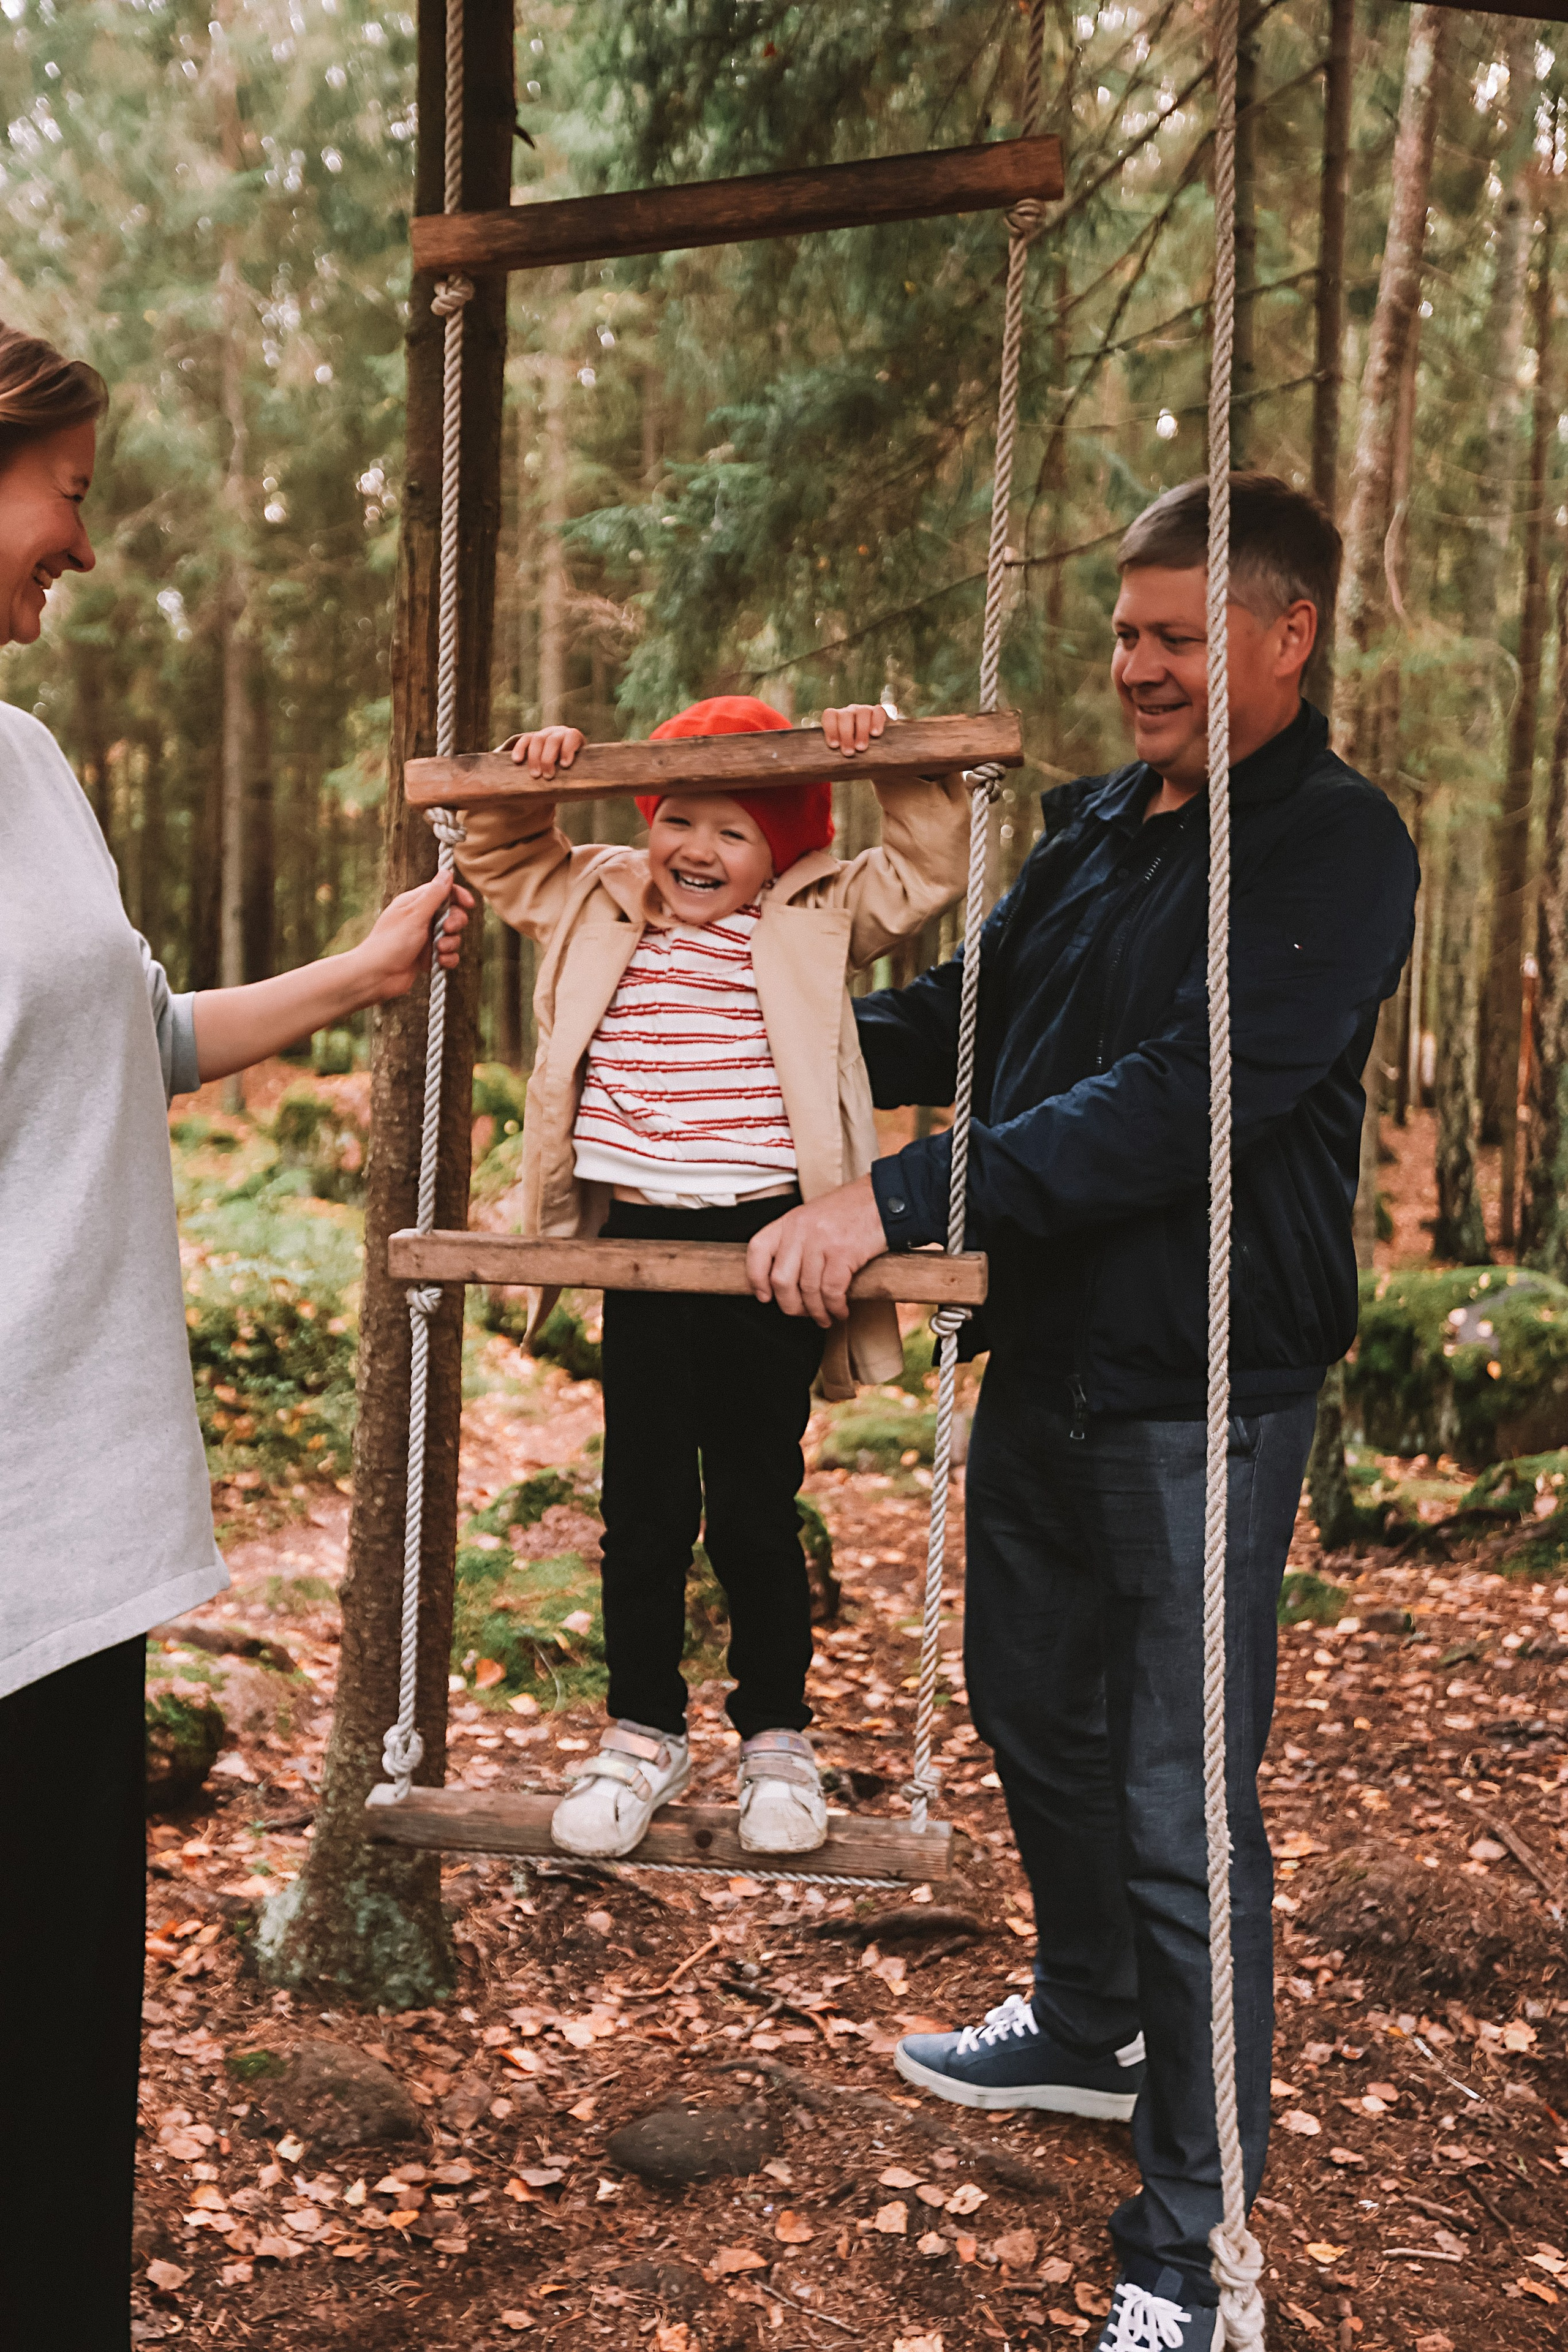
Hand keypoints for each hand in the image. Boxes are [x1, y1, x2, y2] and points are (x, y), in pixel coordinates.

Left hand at [349, 870, 473, 1001]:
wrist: (377, 975)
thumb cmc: (392, 941)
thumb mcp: (415, 915)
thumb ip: (434, 895)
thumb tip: (446, 872)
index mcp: (415, 904)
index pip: (443, 892)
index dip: (458, 896)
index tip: (469, 904)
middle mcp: (421, 919)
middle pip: (452, 914)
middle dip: (455, 922)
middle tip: (447, 929)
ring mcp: (425, 939)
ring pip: (452, 937)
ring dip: (450, 943)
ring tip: (438, 950)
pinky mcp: (428, 957)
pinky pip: (448, 955)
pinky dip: (447, 959)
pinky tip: (439, 962)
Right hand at [511, 724, 585, 778]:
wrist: (556, 769)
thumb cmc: (569, 774)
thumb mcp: (574, 772)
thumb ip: (574, 775)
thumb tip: (573, 787)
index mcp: (573, 739)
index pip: (572, 736)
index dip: (568, 749)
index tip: (564, 765)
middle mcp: (558, 733)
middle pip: (553, 740)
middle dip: (549, 758)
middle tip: (548, 776)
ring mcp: (544, 734)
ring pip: (538, 739)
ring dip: (535, 758)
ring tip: (535, 775)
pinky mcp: (530, 737)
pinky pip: (524, 740)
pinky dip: (520, 749)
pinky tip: (517, 761)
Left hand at [746, 1175, 888, 1325]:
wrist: (885, 1198)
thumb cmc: (852, 1210)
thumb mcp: (814, 1216)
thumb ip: (797, 1240)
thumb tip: (785, 1278)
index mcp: (790, 1221)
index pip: (758, 1249)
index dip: (756, 1278)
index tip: (764, 1295)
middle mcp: (801, 1230)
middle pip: (781, 1279)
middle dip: (791, 1305)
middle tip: (802, 1313)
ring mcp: (821, 1241)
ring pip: (807, 1290)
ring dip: (816, 1312)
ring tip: (826, 1317)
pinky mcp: (843, 1252)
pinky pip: (831, 1291)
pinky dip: (835, 1307)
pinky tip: (840, 1310)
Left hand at [820, 703, 888, 754]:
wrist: (879, 754)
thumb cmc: (855, 757)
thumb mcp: (844, 755)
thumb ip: (834, 757)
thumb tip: (822, 773)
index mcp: (837, 719)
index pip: (830, 715)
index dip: (831, 729)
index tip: (834, 746)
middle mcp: (850, 713)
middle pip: (845, 715)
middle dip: (846, 734)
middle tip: (848, 752)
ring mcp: (865, 711)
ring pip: (862, 712)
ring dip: (861, 730)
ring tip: (861, 748)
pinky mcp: (880, 713)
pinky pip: (879, 711)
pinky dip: (877, 721)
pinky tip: (875, 734)